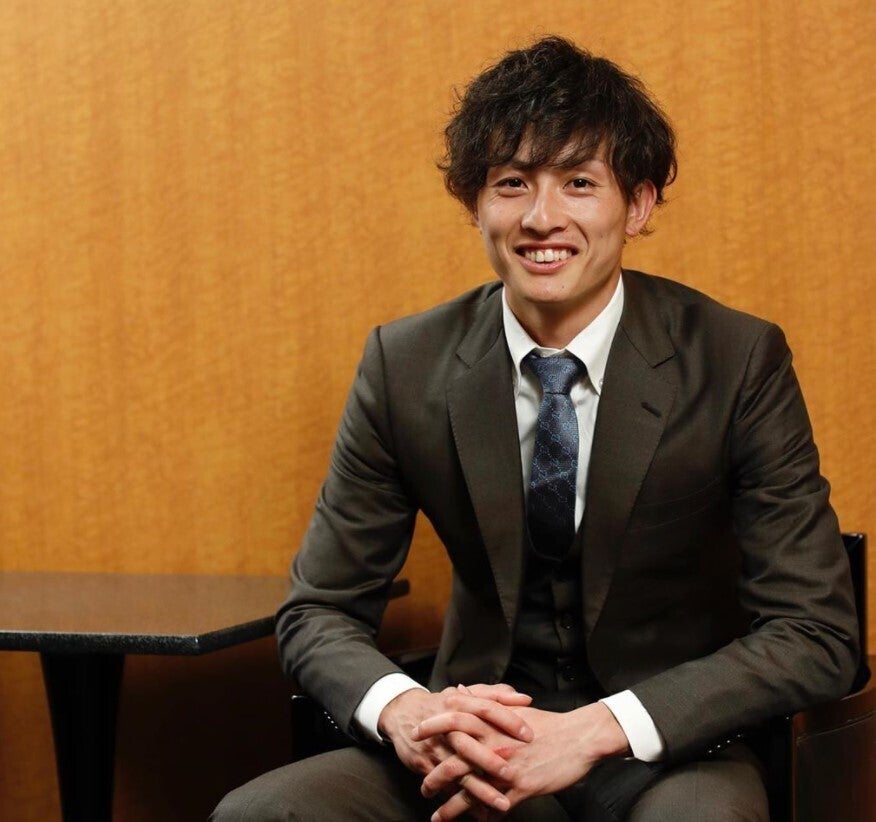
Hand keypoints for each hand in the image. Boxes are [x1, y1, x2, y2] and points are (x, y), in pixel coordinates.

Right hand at [378, 684, 532, 795]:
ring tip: (502, 805)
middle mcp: (448, 726)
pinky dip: (464, 803)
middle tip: (513, 774)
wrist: (403, 713)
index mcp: (460, 704)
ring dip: (481, 790)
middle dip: (491, 760)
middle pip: (470, 742)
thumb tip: (525, 699)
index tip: (529, 734)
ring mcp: (437, 748)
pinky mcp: (427, 765)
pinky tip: (482, 814)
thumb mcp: (465, 694)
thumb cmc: (441, 704)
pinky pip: (448, 788)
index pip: (487, 709)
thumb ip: (496, 695)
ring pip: (459, 772)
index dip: (509, 720)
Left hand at [417, 701, 629, 819]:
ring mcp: (507, 766)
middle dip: (434, 774)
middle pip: (455, 757)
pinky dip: (480, 816)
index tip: (416, 734)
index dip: (432, 726)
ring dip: (450, 805)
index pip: (454, 719)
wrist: (578, 738)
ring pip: (470, 788)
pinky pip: (494, 806)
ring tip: (436, 816)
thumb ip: (482, 699)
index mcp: (492, 721)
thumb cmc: (546, 723)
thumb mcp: (512, 707)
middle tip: (422, 785)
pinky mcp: (521, 786)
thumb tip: (457, 691)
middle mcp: (495, 742)